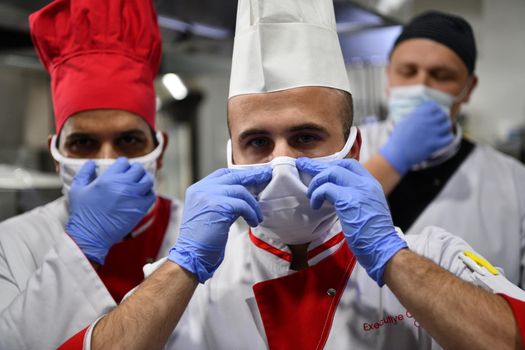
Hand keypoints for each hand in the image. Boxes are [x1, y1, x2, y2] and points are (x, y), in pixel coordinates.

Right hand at [66, 157, 155, 264]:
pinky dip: (148, 194)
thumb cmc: (82, 214)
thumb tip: (92, 163)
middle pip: (138, 169)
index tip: (120, 171)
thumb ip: (84, 172)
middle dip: (134, 171)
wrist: (90, 236)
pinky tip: (141, 197)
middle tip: (131, 177)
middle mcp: (123, 186)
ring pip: (148, 180)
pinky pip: (151, 196)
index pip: (124, 162)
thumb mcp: (77, 189)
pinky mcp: (140, 209)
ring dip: (144, 180)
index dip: (122, 165)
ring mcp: (133, 197)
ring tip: (138, 185)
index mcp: (108, 179)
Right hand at [169, 167, 271, 282]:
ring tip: (258, 216)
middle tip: (267, 177)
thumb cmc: (202, 239)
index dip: (241, 175)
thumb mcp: (210, 212)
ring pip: (240, 191)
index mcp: (198, 189)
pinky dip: (251, 213)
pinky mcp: (218, 207)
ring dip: (253, 204)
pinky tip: (254, 222)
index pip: (223, 174)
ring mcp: (208, 196)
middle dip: (253, 177)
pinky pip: (242, 205)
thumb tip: (247, 194)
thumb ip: (223, 200)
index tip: (256, 176)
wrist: (191, 255)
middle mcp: (202, 189)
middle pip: (233, 176)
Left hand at [297, 158, 406, 285]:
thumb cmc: (373, 235)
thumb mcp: (368, 208)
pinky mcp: (349, 201)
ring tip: (311, 195)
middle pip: (338, 165)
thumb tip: (336, 193)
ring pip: (331, 173)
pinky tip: (315, 205)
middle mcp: (366, 183)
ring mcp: (358, 190)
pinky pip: (326, 189)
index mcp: (372, 184)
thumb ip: (356, 197)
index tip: (319, 169)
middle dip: (317, 166)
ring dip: (316, 183)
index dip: (332, 165)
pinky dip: (316, 195)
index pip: (350, 164)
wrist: (383, 248)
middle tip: (303, 166)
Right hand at [380, 101, 453, 174]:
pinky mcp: (434, 144)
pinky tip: (442, 139)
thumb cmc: (399, 138)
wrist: (397, 154)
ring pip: (447, 126)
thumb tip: (424, 110)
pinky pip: (449, 138)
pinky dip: (448, 138)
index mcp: (418, 115)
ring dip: (444, 128)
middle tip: (438, 124)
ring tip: (440, 132)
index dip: (435, 110)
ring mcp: (431, 133)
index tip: (433, 115)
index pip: (434, 106)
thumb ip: (415, 115)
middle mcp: (426, 122)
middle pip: (443, 115)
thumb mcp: (405, 122)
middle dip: (441, 119)